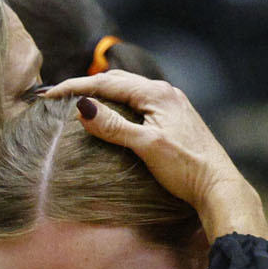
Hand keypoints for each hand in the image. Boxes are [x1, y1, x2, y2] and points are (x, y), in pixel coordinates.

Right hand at [42, 71, 267, 242]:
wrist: (219, 186)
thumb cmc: (186, 168)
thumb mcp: (146, 146)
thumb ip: (114, 126)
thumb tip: (82, 108)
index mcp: (157, 93)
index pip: (106, 83)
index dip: (74, 88)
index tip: (48, 95)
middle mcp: (165, 92)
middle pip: (116, 82)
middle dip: (85, 86)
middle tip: (56, 95)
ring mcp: (171, 104)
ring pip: (128, 90)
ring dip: (101, 93)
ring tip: (76, 100)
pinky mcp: (174, 118)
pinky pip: (138, 102)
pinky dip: (117, 103)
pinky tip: (111, 112)